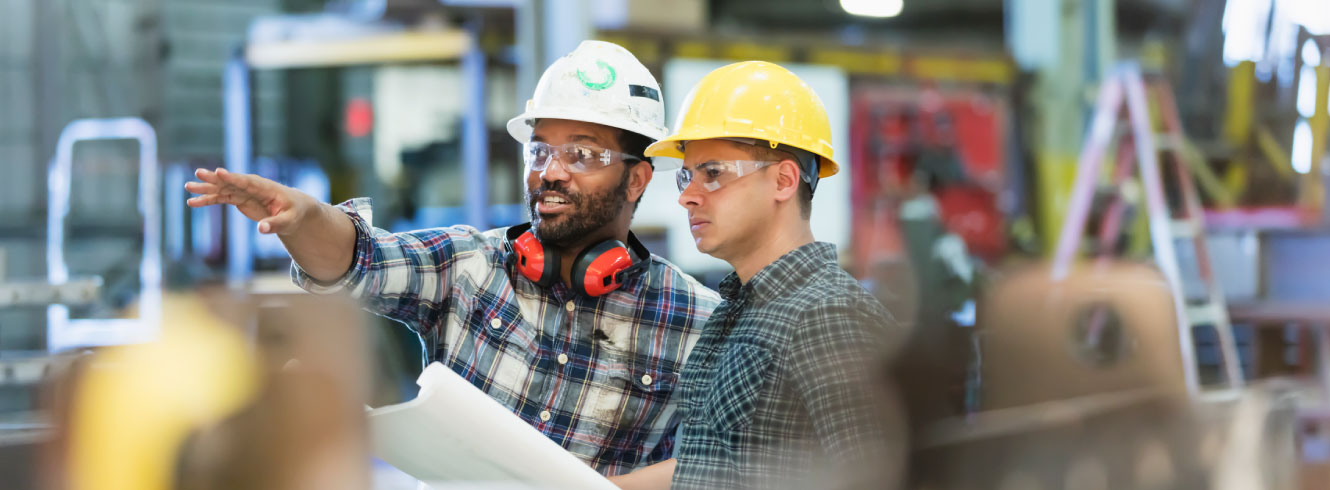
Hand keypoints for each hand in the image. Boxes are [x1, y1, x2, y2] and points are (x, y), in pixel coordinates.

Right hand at [185, 168, 317, 235]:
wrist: (293, 209)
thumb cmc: (294, 213)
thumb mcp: (289, 221)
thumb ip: (275, 224)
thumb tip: (261, 229)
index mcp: (265, 188)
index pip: (247, 181)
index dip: (233, 177)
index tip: (218, 172)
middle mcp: (251, 187)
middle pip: (230, 181)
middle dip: (215, 178)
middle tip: (198, 173)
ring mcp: (243, 192)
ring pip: (221, 188)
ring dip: (206, 188)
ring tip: (188, 187)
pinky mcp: (238, 199)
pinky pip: (220, 198)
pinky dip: (207, 200)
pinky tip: (192, 203)